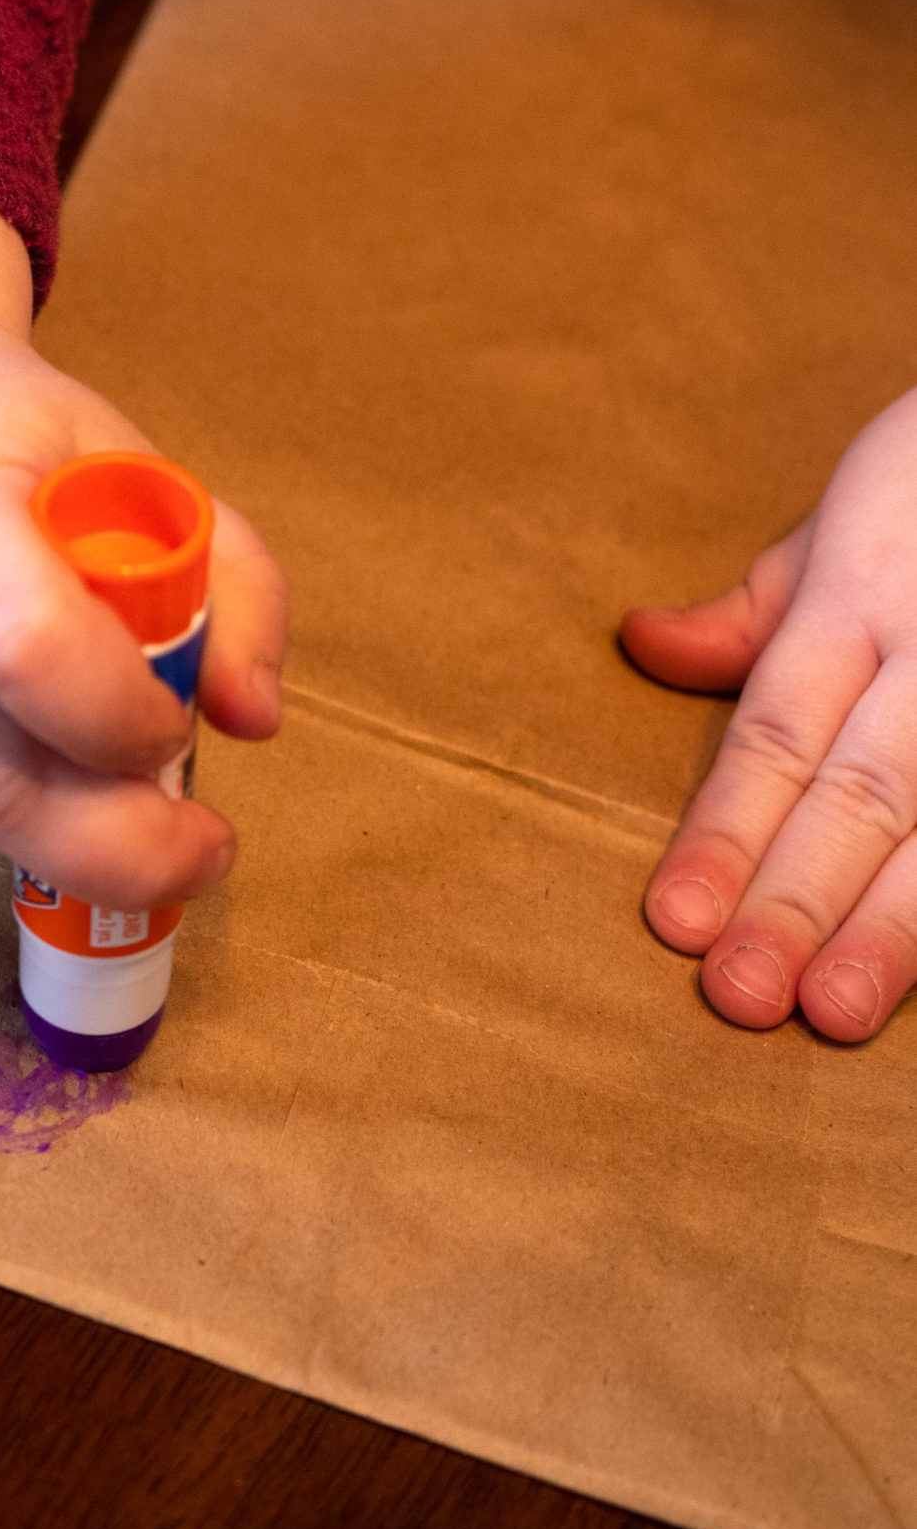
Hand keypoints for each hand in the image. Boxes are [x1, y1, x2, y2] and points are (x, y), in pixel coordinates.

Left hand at [625, 386, 916, 1041]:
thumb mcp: (844, 517)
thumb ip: (753, 609)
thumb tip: (638, 643)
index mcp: (861, 597)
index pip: (777, 732)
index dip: (725, 830)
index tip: (673, 922)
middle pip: (860, 793)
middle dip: (798, 899)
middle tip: (737, 998)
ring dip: (895, 928)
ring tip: (836, 1011)